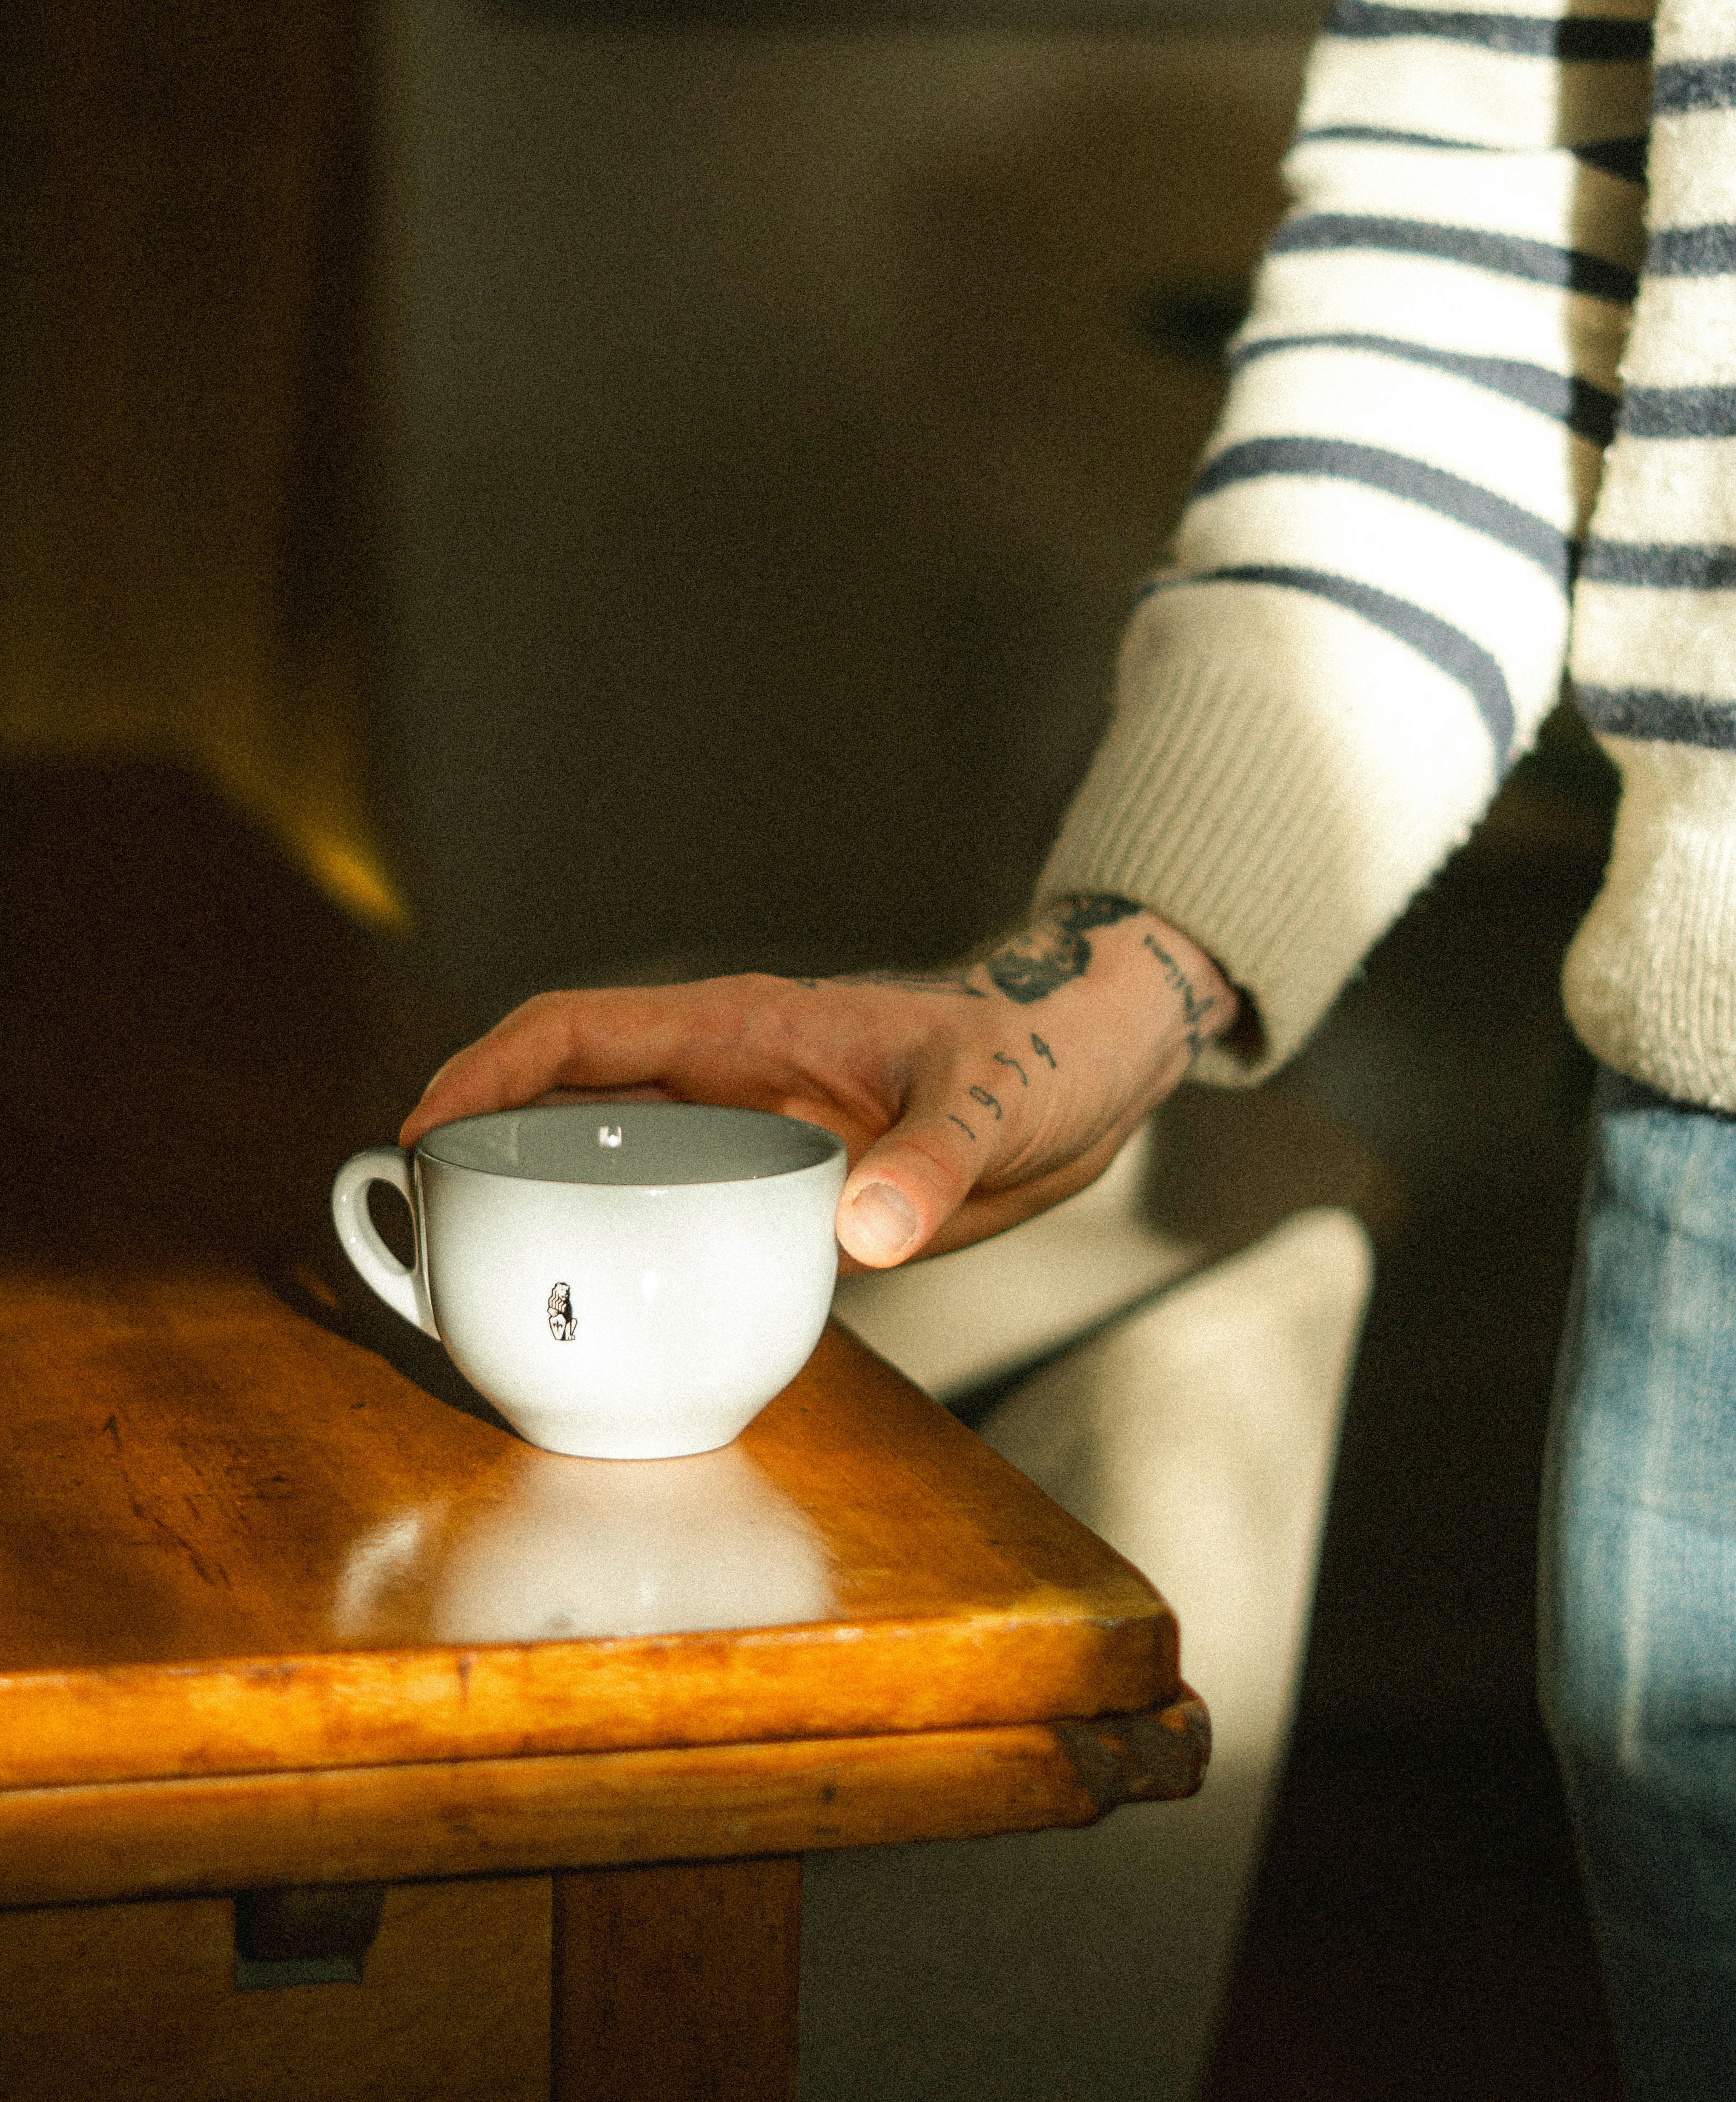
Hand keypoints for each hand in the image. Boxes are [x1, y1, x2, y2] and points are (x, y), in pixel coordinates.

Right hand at [399, 895, 1238, 1270]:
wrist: (1086, 1069)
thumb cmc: (1037, 1057)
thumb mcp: (992, 1105)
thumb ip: (932, 1163)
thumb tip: (867, 1234)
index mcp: (749, 1028)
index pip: (581, 1028)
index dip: (490, 1069)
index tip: (424, 1129)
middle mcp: (729, 1072)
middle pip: (564, 1090)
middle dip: (480, 1139)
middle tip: (415, 1223)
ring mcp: (746, 1124)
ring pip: (607, 1147)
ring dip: (539, 1192)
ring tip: (474, 1271)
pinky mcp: (777, 1176)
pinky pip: (671, 1199)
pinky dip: (618, 1238)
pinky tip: (600, 1303)